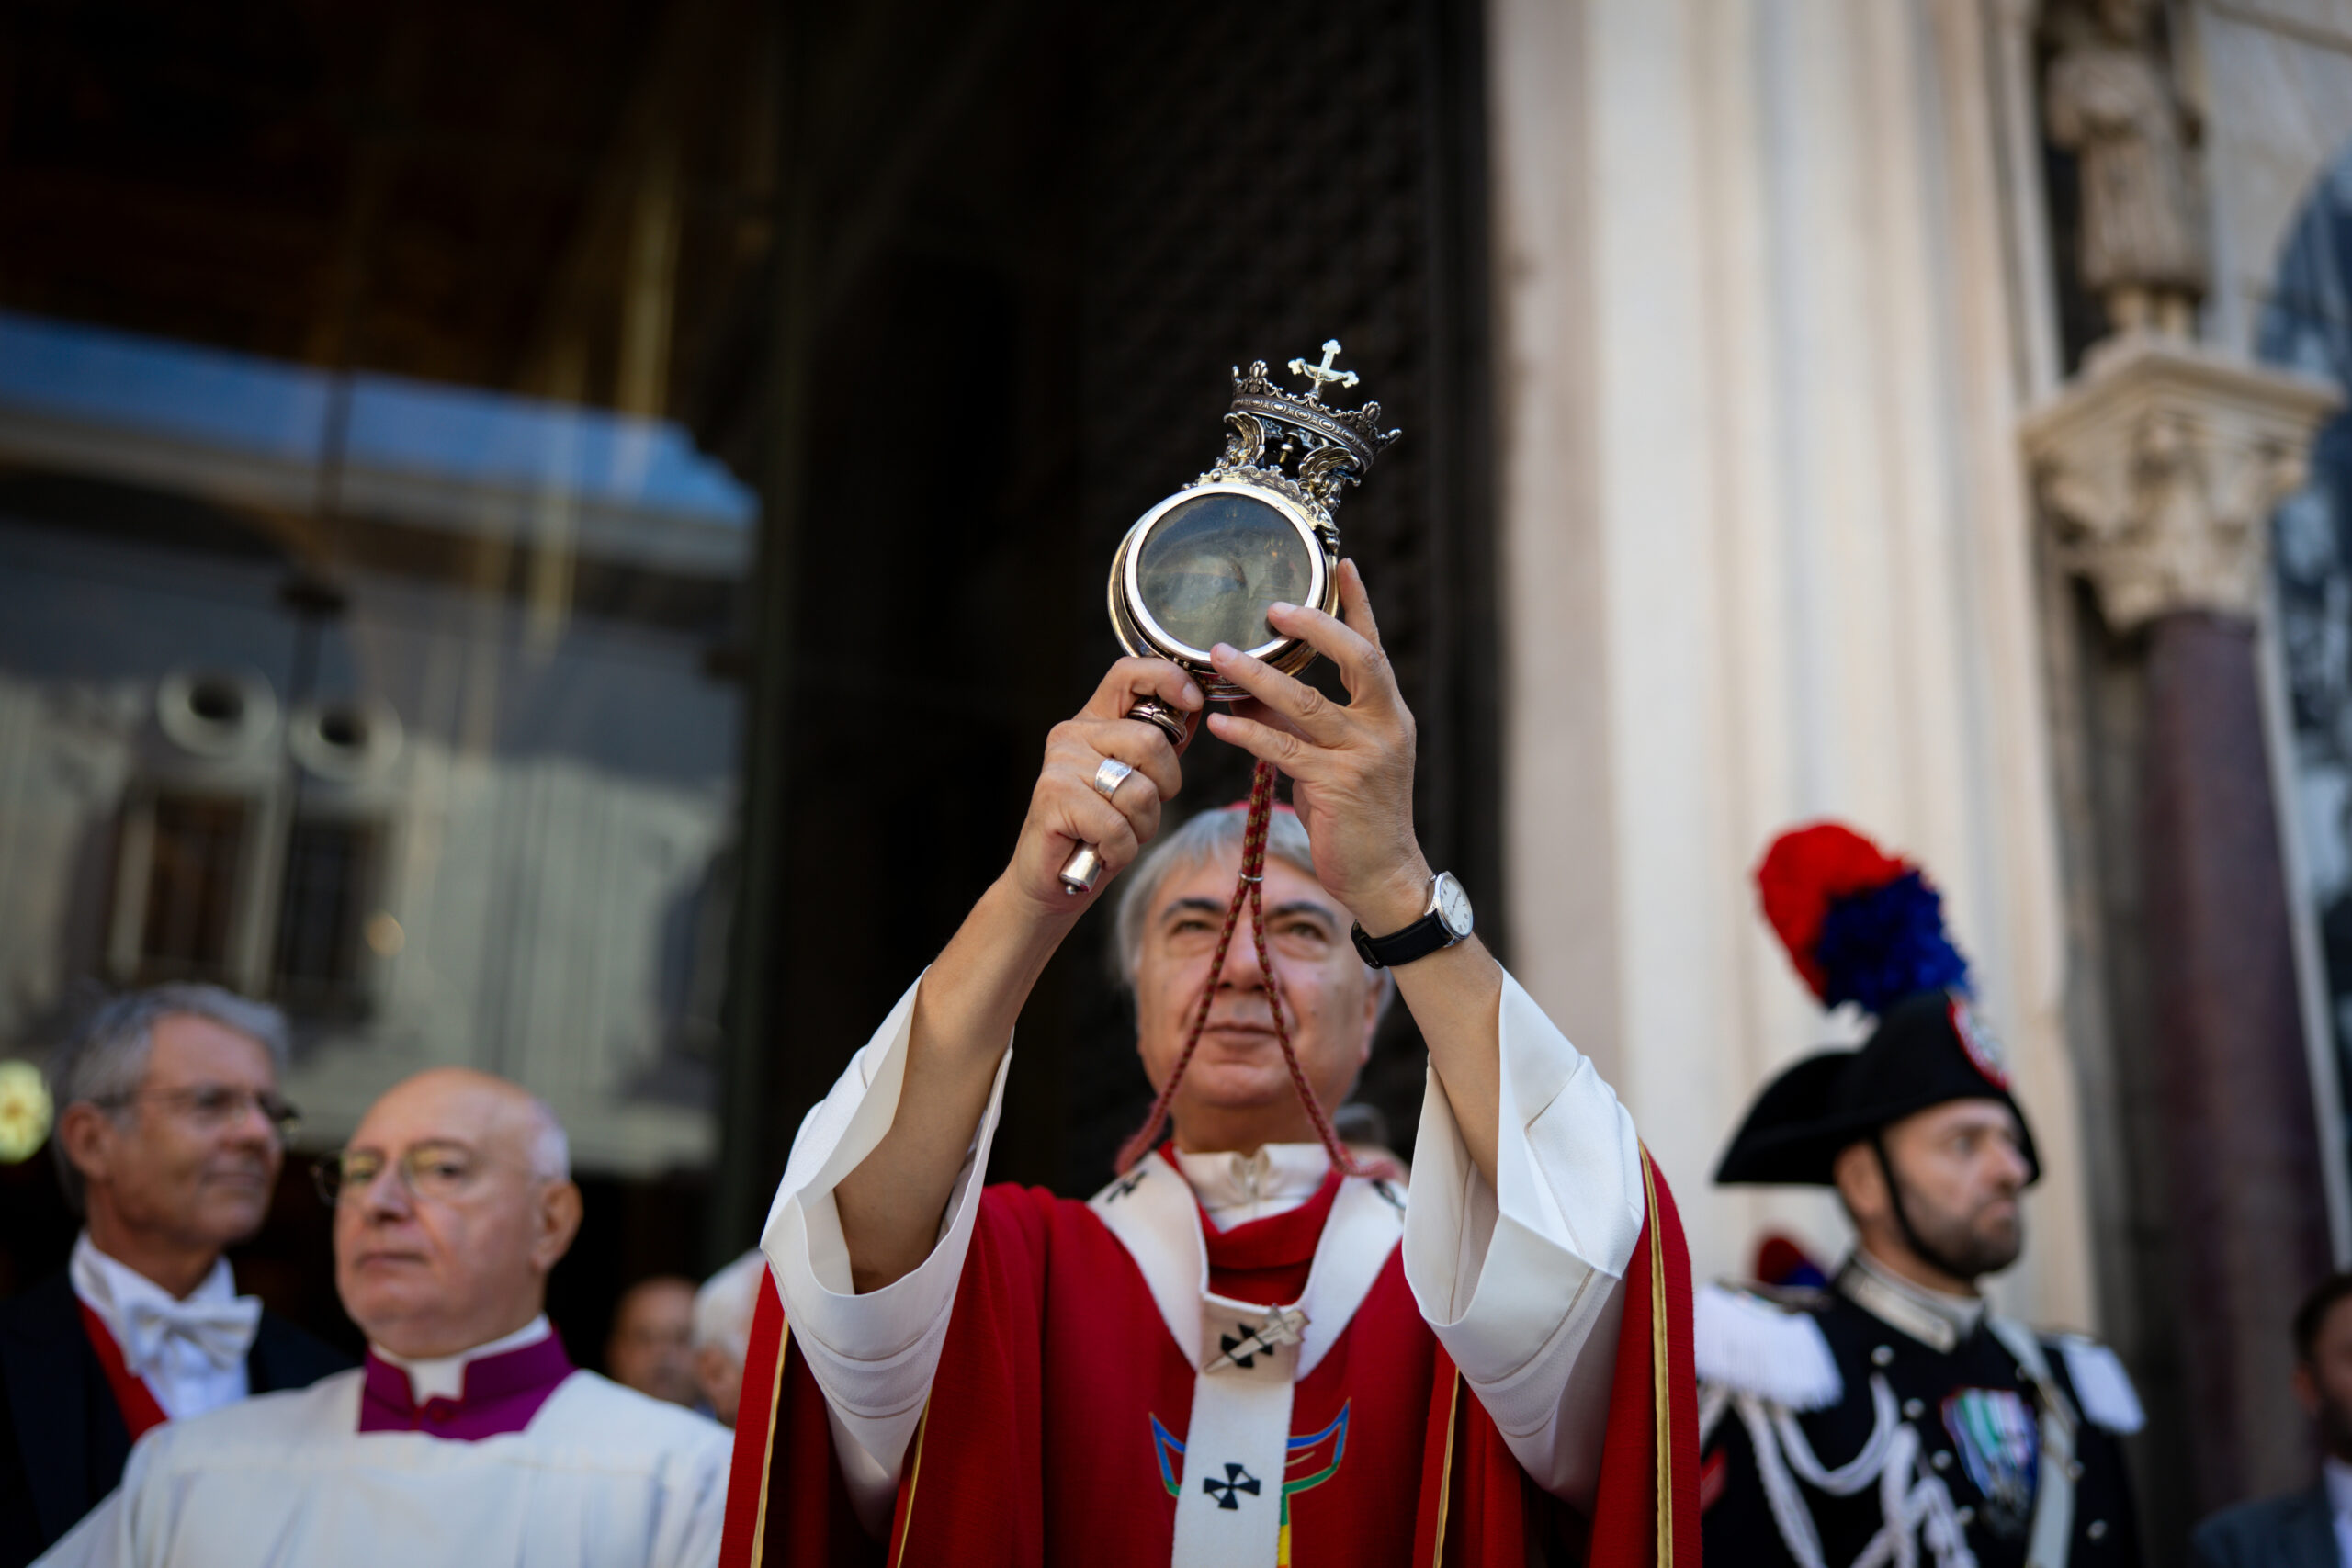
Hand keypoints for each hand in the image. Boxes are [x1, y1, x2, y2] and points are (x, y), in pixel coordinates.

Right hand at [1004, 656, 1203, 913]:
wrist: (1050, 882)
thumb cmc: (1097, 832)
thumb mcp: (1137, 781)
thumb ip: (1160, 746)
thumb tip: (1193, 706)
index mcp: (1093, 722)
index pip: (1128, 674)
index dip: (1167, 678)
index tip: (1193, 701)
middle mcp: (1072, 734)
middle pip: (1151, 742)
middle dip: (1164, 788)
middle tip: (1138, 815)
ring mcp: (1060, 764)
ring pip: (1139, 790)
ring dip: (1142, 828)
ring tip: (1115, 836)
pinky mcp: (1052, 797)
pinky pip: (1117, 826)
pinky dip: (1120, 850)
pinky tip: (1099, 851)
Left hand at [1205, 559, 1430, 934]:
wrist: (1385, 876)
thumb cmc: (1357, 818)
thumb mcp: (1334, 760)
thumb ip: (1299, 723)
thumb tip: (1247, 692)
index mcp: (1388, 714)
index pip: (1373, 648)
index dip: (1358, 604)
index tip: (1341, 563)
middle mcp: (1384, 726)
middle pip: (1356, 659)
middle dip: (1314, 628)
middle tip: (1273, 608)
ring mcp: (1364, 756)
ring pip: (1307, 704)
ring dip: (1258, 678)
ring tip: (1219, 658)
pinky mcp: (1338, 786)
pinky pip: (1285, 750)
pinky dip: (1249, 733)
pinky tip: (1219, 724)